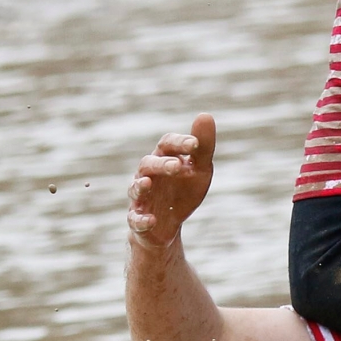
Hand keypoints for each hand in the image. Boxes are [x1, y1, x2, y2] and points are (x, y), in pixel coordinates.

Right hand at [127, 114, 216, 248]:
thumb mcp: (199, 170)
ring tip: (148, 183)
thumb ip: (203, 147)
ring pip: (135, 188)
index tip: (195, 144)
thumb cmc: (183, 190)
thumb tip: (205, 115)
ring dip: (140, 185)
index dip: (179, 143)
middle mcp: (147, 175)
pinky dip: (141, 220)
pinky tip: (151, 220)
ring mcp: (140, 198)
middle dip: (161, 164)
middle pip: (148, 164)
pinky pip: (135, 220)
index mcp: (163, 159)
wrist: (169, 224)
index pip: (167, 144)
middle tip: (177, 166)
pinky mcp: (138, 221)